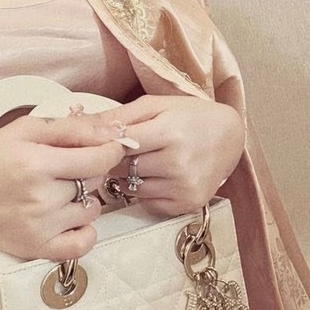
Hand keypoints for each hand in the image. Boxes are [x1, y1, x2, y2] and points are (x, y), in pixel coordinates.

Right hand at [0, 113, 132, 262]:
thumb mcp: (23, 131)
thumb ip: (70, 128)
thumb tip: (113, 133)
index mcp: (36, 163)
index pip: (99, 160)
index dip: (110, 151)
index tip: (105, 149)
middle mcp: (40, 198)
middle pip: (95, 182)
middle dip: (89, 172)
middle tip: (65, 169)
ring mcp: (40, 227)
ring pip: (92, 210)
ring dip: (84, 200)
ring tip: (58, 193)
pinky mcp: (37, 249)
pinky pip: (83, 244)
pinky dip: (84, 232)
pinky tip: (69, 219)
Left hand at [105, 95, 244, 216]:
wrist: (230, 137)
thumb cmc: (190, 116)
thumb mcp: (156, 105)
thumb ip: (119, 115)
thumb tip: (80, 123)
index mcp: (169, 133)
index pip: (118, 145)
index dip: (107, 143)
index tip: (103, 140)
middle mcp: (177, 164)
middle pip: (122, 168)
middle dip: (116, 159)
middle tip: (123, 150)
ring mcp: (183, 187)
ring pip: (131, 188)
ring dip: (129, 177)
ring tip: (142, 161)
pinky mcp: (187, 204)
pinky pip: (147, 203)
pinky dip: (144, 192)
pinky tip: (156, 176)